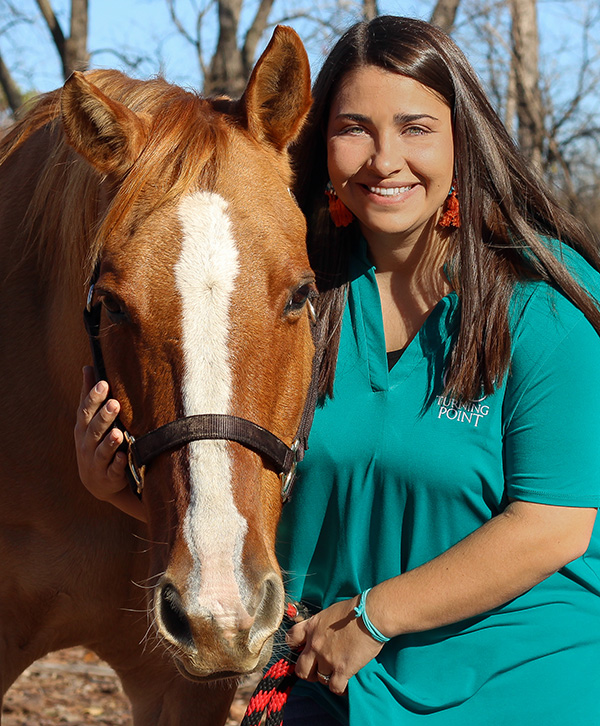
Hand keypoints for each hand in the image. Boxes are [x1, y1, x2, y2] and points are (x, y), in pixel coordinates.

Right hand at [74, 367, 145, 520]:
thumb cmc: (95, 442)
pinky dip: (119, 464)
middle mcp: (87, 445)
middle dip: (104, 417)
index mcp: (83, 428)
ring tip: (118, 432)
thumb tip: (88, 366)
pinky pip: (113, 471)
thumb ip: (89, 395)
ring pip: (102, 452)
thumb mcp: (89, 421)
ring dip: (110, 442)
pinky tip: (125, 457)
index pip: (86, 411)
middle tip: (115, 403)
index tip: (104, 383)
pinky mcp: (109, 477)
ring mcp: (97, 462)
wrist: (99, 481)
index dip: (94, 398)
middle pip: (94, 430)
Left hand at [286, 597, 383, 695]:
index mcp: (312, 627)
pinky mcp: (342, 670)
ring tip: (336, 673)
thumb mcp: (329, 613)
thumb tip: (323, 633)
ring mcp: (327, 658)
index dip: (294, 646)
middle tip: (316, 670)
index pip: (291, 638)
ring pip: (319, 678)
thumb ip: (321, 625)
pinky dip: (339, 688)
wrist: (369, 616)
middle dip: (307, 672)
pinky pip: (334, 688)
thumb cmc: (353, 610)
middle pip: (300, 669)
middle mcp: (315, 644)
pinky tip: (344, 683)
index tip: (300, 650)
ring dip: (327, 677)